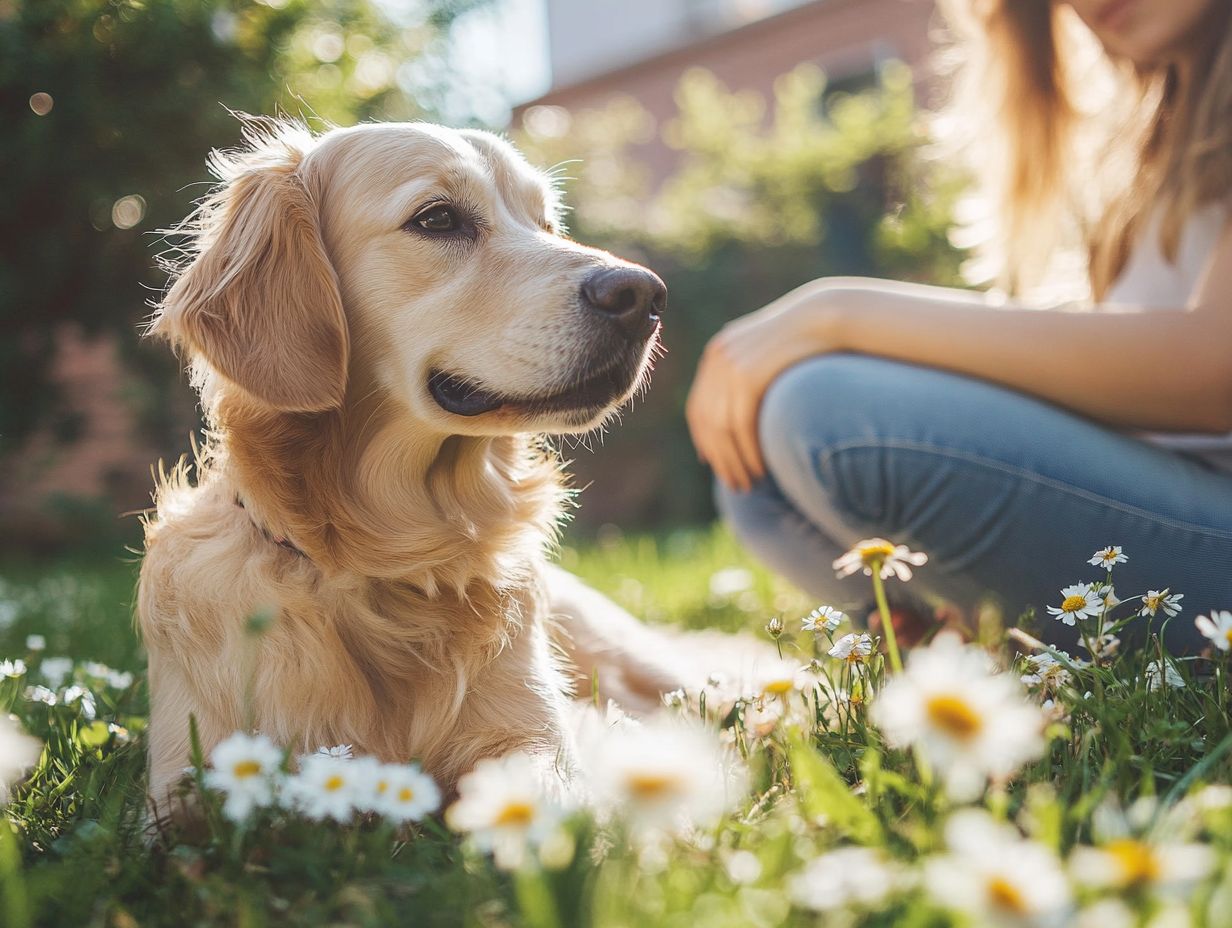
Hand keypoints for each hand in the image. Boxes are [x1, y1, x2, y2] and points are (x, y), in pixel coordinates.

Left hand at [686, 292, 837, 491]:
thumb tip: (742, 414)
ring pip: (721, 427)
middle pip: (707, 422)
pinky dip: (748, 450)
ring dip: (734, 461)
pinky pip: (740, 423)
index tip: (714, 465)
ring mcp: (730, 365)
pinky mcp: (749, 374)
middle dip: (720, 458)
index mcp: (718, 353)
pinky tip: (761, 467)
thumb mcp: (768, 353)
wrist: (827, 316)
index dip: (704, 441)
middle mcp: (717, 358)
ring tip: (749, 483)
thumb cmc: (805, 341)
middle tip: (735, 485)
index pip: (698, 409)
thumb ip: (749, 377)